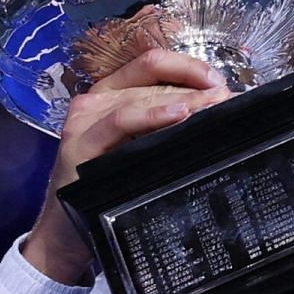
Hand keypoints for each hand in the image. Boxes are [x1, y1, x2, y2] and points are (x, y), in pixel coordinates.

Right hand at [20, 49, 230, 283]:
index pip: (153, 64)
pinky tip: (178, 115)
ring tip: (211, 106)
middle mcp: (96, 100)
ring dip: (182, 100)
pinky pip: (121, 121)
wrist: (67, 228)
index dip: (189, 67)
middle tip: (225, 99)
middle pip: (152, 80)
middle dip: (195, 88)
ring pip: (141, 97)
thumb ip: (166, 125)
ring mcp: (85, 120)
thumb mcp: (140, 148)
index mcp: (112, 93)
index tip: (219, 83)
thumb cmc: (107, 186)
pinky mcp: (81, 143)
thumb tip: (214, 109)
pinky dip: (152, 116)